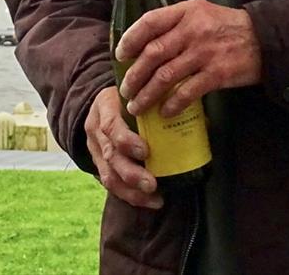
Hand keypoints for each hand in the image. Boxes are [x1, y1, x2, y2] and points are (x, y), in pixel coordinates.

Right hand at [84, 85, 162, 209]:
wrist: (103, 101)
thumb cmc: (129, 94)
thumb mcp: (137, 87)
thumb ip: (156, 97)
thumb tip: (193, 107)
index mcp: (105, 106)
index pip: (111, 125)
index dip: (126, 141)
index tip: (145, 151)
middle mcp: (96, 130)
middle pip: (110, 156)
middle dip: (131, 173)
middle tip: (152, 184)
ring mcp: (95, 149)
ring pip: (108, 175)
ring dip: (131, 191)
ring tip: (154, 198)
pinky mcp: (98, 165)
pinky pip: (111, 184)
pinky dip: (130, 195)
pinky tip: (150, 201)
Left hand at [116, 0, 261, 118]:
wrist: (265, 40)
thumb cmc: (228, 27)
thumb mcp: (202, 13)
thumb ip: (177, 22)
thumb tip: (144, 43)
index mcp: (188, 11)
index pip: (150, 21)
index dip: (131, 39)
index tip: (121, 55)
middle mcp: (194, 30)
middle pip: (153, 53)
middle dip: (134, 75)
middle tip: (126, 89)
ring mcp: (205, 52)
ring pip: (165, 76)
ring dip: (147, 94)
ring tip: (137, 106)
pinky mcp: (217, 74)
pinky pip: (187, 92)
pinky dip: (172, 105)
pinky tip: (165, 113)